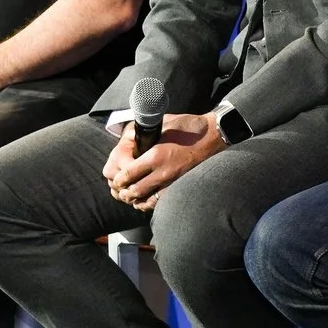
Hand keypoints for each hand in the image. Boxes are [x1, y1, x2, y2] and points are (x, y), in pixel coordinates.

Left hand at [101, 113, 228, 210]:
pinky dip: (148, 203)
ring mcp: (172, 182)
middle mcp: (162, 173)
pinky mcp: (179, 186)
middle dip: (122, 191)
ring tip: (128, 194)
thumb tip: (128, 138)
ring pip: (145, 200)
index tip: (115, 178)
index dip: (118, 179)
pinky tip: (143, 199)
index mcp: (155, 156)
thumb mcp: (162, 124)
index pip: (128, 175)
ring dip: (133, 199)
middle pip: (133, 191)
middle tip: (118, 188)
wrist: (212, 136)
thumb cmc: (187, 127)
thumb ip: (144, 133)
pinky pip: (159, 201)